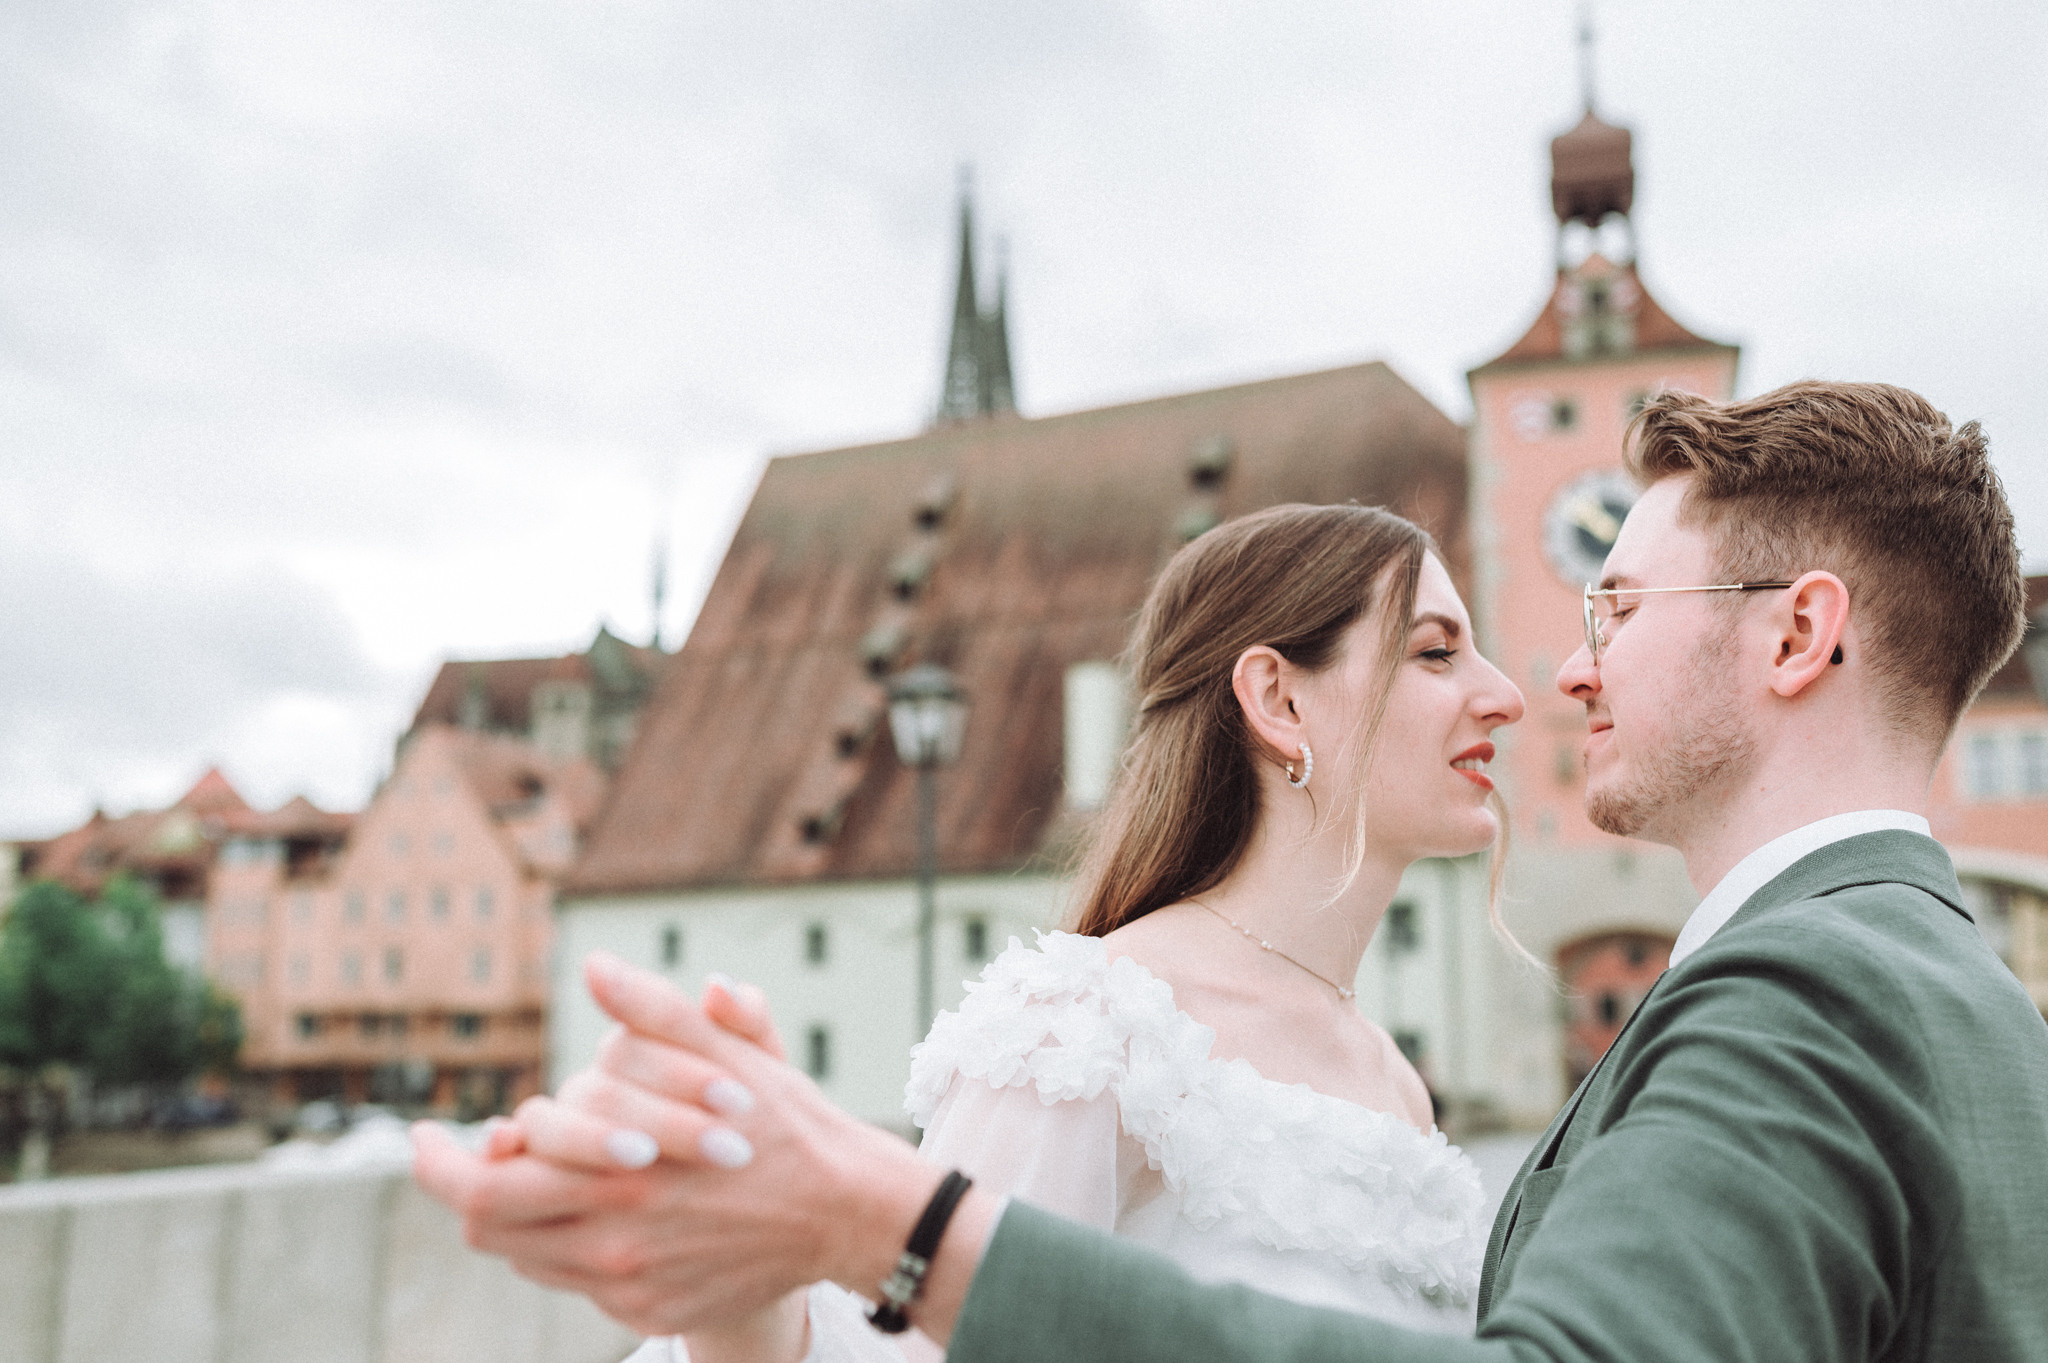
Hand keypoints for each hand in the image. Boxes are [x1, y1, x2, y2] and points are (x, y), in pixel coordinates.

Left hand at [415, 954, 962, 1337]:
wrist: (846, 1209)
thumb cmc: (782, 1121)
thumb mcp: (725, 1056)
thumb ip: (654, 1012)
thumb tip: (596, 968)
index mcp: (616, 1176)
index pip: (482, 1189)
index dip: (438, 1163)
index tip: (423, 1135)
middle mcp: (612, 1243)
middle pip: (488, 1231)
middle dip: (461, 1187)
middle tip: (458, 1154)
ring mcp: (630, 1287)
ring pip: (528, 1258)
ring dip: (518, 1215)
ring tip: (534, 1173)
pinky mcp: (652, 1311)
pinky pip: (577, 1281)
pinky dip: (568, 1244)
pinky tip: (595, 1206)